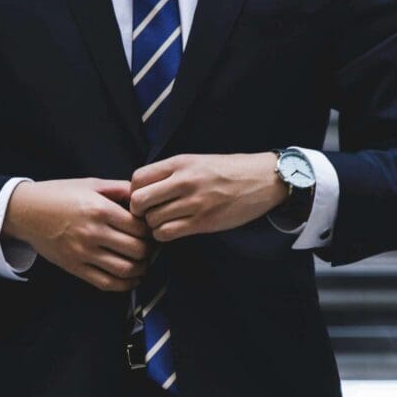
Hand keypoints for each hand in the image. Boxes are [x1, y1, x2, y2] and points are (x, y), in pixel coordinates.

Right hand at [3, 178, 151, 291]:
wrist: (26, 211)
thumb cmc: (59, 194)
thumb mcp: (90, 184)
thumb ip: (119, 189)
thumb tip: (144, 195)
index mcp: (99, 209)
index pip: (139, 227)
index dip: (150, 230)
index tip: (151, 229)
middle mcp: (93, 232)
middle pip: (137, 250)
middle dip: (149, 250)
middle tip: (150, 247)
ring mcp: (83, 252)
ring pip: (125, 269)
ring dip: (141, 269)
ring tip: (143, 263)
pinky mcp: (75, 267)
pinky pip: (106, 283)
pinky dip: (125, 285)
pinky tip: (131, 278)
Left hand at [129, 152, 288, 241]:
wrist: (262, 179)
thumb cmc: (228, 170)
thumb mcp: (196, 161)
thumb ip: (170, 172)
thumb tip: (141, 188)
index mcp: (180, 163)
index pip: (137, 178)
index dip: (134, 191)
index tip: (144, 198)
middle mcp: (184, 181)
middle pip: (139, 201)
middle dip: (138, 211)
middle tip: (148, 214)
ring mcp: (194, 203)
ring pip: (152, 220)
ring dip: (153, 225)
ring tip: (164, 221)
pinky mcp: (203, 222)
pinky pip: (167, 233)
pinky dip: (164, 235)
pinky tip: (173, 229)